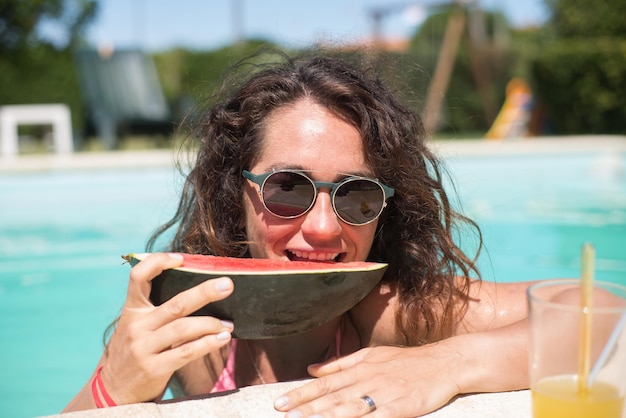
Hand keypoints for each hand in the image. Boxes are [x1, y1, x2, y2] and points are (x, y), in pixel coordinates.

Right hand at [99, 252, 234, 404]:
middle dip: (204, 292)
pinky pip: (187, 352)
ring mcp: (144, 347)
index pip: (138, 277)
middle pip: (176, 304)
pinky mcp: (154, 368)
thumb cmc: (136, 349)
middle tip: (228, 285)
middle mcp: (137, 326)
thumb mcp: (137, 325)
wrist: (112, 389)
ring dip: (212, 324)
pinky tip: (222, 338)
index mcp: (132, 310)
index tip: (181, 258)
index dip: (157, 262)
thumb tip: (199, 290)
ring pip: (184, 328)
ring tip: (229, 324)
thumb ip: (157, 309)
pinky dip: (208, 343)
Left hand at [274, 344, 464, 417]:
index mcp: (359, 368)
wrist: (443, 362)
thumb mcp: (370, 355)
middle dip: (306, 408)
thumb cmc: (405, 361)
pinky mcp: (401, 407)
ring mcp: (384, 395)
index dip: (301, 394)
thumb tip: (311, 368)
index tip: (280, 403)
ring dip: (326, 416)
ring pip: (349, 408)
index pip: (324, 383)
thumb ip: (340, 363)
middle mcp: (367, 380)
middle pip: (332, 397)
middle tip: (283, 415)